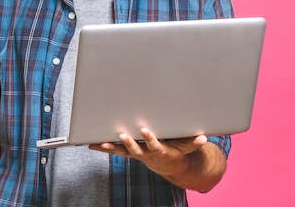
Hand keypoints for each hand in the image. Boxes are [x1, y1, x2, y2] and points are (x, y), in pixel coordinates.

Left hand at [89, 128, 206, 177]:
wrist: (167, 165)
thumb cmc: (177, 151)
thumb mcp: (186, 148)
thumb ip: (193, 142)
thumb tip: (203, 138)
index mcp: (158, 150)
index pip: (153, 144)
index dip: (149, 138)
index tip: (144, 130)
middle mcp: (145, 154)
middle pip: (134, 149)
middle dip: (128, 142)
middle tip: (121, 134)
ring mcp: (135, 154)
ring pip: (121, 152)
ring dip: (110, 147)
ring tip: (99, 143)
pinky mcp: (128, 152)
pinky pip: (114, 150)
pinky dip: (103, 147)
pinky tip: (91, 144)